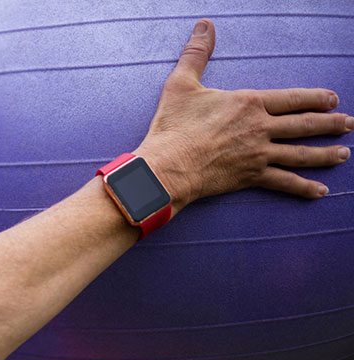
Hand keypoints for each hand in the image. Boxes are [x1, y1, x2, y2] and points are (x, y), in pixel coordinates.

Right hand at [136, 19, 351, 210]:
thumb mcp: (181, 84)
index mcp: (249, 103)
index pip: (293, 98)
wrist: (167, 166)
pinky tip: (320, 191)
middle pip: (304, 125)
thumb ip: (197, 54)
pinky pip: (284, 182)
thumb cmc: (172, 126)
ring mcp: (258, 154)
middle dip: (331, 124)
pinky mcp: (250, 176)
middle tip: (349, 124)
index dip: (316, 98)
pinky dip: (303, 187)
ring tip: (344, 154)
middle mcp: (260, 128)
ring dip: (325, 154)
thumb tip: (204, 26)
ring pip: (301, 153)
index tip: (333, 100)